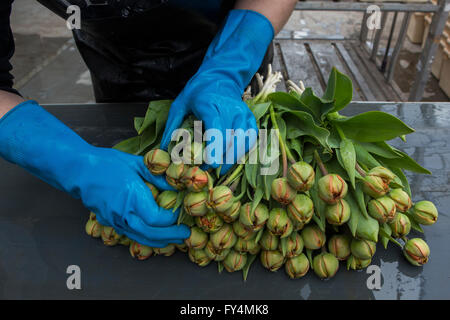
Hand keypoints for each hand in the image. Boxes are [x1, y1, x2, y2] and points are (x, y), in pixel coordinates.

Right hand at [75, 147, 189, 246]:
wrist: (79, 170)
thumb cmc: (107, 164)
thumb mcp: (137, 165)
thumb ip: (158, 178)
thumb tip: (176, 187)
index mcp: (132, 197)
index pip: (156, 218)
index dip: (171, 219)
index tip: (180, 214)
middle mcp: (123, 212)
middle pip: (150, 233)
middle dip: (170, 235)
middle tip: (184, 234)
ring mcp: (114, 220)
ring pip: (140, 237)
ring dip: (159, 241)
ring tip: (173, 239)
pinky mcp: (109, 222)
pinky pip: (131, 234)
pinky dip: (145, 237)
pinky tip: (154, 235)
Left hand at [160, 9, 273, 174]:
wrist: (221, 76)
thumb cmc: (198, 91)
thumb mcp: (180, 105)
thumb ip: (172, 128)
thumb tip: (163, 152)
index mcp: (212, 106)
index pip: (218, 131)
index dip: (215, 150)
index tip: (208, 164)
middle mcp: (232, 110)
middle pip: (231, 142)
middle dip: (220, 160)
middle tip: (206, 168)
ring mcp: (244, 115)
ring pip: (243, 144)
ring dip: (231, 159)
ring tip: (218, 167)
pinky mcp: (250, 120)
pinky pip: (250, 141)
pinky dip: (242, 152)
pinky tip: (231, 158)